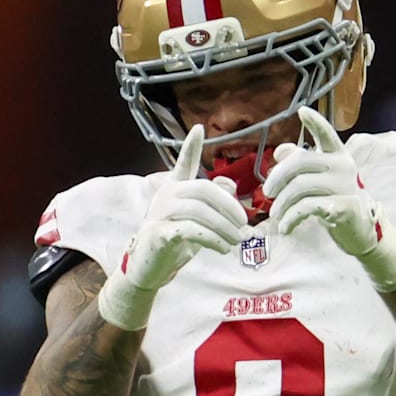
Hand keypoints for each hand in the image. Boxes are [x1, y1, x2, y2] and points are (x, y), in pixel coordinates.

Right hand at [99, 124, 246, 328]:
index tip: (198, 128)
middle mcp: (165, 196)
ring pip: (199, 211)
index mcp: (174, 188)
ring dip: (224, 227)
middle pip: (203, 190)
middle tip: (244, 224)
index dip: (190, 146)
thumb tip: (229, 185)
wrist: (150, 268)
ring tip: (237, 240)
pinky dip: (212, 239)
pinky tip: (223, 248)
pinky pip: (190, 231)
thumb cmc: (176, 241)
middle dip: (229, 207)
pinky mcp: (159, 233)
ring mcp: (160, 213)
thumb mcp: (198, 220)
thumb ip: (213, 202)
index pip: (183, 162)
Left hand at [262, 107, 395, 290]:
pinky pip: (306, 208)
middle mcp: (343, 166)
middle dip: (277, 177)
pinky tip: (286, 227)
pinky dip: (290, 218)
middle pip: (300, 162)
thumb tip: (280, 151)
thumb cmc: (336, 200)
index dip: (315, 121)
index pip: (327, 133)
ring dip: (282, 203)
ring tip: (276, 216)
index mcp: (338, 155)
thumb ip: (301, 163)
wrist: (362, 231)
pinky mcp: (342, 207)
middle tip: (267, 193)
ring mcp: (344, 186)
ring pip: (300, 187)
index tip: (302, 111)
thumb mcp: (320, 179)